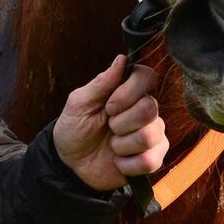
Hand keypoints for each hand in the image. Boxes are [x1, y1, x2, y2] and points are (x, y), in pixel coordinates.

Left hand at [53, 55, 167, 191]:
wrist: (70, 164)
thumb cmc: (74, 129)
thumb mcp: (79, 104)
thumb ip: (101, 83)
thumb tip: (122, 59)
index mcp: (128, 92)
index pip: (147, 77)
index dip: (129, 92)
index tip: (109, 106)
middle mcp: (146, 111)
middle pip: (150, 108)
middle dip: (121, 122)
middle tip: (108, 127)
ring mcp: (153, 136)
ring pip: (150, 136)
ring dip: (121, 144)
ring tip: (112, 146)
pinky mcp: (153, 159)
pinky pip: (150, 161)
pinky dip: (127, 164)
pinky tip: (118, 161)